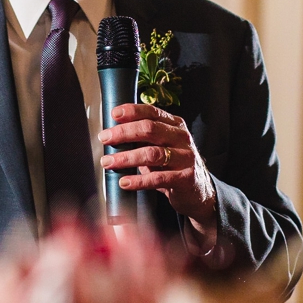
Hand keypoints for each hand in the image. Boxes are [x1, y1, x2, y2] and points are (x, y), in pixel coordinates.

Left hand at [99, 103, 217, 242]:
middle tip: (104, 138)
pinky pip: (158, 178)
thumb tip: (112, 134)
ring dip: (126, 157)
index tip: (114, 114)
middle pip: (150, 129)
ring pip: (152, 154)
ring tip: (108, 162)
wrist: (198, 191)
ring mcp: (186, 157)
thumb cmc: (173, 165)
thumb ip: (144, 138)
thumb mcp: (163, 145)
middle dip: (124, 133)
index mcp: (175, 125)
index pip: (152, 112)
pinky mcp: (185, 178)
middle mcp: (182, 138)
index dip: (132, 111)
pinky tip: (124, 182)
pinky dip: (138, 180)